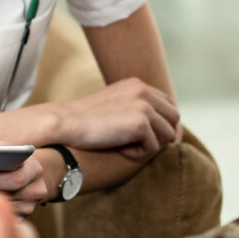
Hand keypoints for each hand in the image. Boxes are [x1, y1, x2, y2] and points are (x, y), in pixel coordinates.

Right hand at [46, 78, 179, 159]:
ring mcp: (144, 106)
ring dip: (149, 145)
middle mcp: (144, 90)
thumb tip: (159, 126)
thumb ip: (134, 107)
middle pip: (174, 119)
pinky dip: (138, 153)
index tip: (144, 136)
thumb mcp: (113, 105)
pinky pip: (153, 148)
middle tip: (136, 143)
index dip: (161, 123)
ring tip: (125, 144)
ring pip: (168, 135)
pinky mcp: (141, 123)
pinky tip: (120, 148)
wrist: (65, 123)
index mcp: (137, 84)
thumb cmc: (84, 120)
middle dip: (160, 135)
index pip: (168, 104)